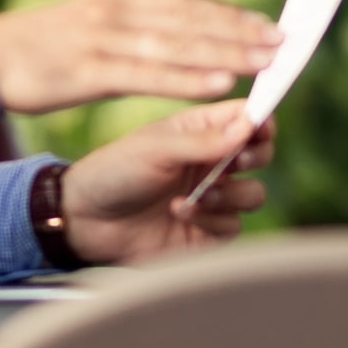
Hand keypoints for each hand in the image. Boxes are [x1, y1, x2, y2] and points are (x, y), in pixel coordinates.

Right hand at [0, 0, 279, 113]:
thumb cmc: (30, 54)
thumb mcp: (82, 35)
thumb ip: (122, 35)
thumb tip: (161, 41)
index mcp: (115, 4)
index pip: (183, 5)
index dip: (226, 14)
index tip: (266, 23)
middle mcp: (115, 14)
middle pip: (190, 19)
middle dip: (239, 29)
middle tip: (285, 41)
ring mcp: (102, 40)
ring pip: (177, 44)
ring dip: (226, 51)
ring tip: (266, 60)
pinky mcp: (87, 70)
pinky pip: (147, 74)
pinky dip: (187, 78)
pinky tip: (219, 84)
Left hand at [62, 100, 275, 264]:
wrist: (86, 221)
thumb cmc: (115, 172)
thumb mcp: (157, 148)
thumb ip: (204, 140)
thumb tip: (250, 123)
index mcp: (200, 129)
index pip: (246, 117)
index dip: (260, 120)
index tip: (259, 128)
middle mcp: (211, 161)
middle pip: (261, 154)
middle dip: (254, 158)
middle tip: (234, 162)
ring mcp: (211, 197)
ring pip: (253, 194)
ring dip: (230, 195)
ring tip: (196, 197)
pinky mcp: (207, 231)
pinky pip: (233, 226)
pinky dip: (211, 221)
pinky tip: (178, 215)